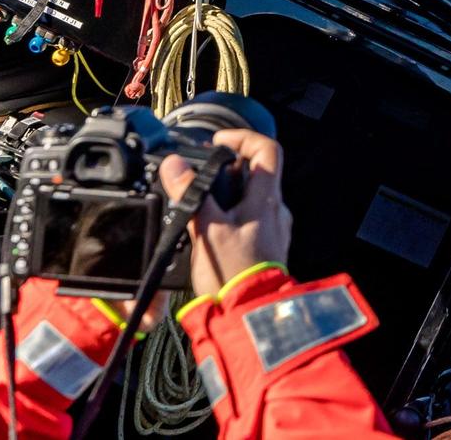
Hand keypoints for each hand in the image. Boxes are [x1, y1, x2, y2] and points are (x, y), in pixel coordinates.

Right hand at [158, 130, 292, 298]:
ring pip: (253, 197)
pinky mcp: (266, 247)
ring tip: (200, 206)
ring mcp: (274, 229)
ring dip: (228, 194)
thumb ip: (192, 194)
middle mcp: (275, 210)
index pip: (267, 148)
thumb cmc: (233, 274)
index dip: (242, 137)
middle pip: (258, 171)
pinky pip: (251, 220)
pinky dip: (232, 216)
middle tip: (200, 175)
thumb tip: (175, 164)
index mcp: (266, 198)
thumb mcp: (207, 229)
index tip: (218, 141)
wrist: (250, 314)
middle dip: (228, 168)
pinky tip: (211, 231)